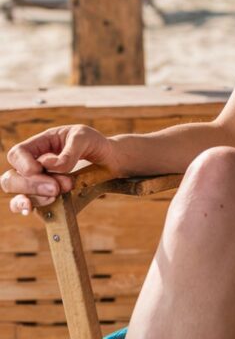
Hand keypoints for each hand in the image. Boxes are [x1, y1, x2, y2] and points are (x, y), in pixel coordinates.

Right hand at [2, 124, 118, 215]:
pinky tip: (32, 209)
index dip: (23, 164)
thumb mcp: (85, 138)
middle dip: (31, 185)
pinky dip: (26, 208)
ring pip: (18, 195)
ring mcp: (38, 182)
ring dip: (35, 197)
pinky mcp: (45, 197)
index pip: (17, 154)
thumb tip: (47, 165)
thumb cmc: (94, 144)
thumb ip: (69, 151)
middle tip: (57, 187)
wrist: (109, 160)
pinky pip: (26, 206)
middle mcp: (34, 164)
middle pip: (11, 178)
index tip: (40, 169)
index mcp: (41, 144)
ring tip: (59, 193)